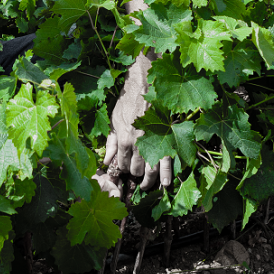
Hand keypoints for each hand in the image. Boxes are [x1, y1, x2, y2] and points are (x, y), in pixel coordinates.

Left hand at [101, 59, 172, 192]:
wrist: (145, 87)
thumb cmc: (127, 102)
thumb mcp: (114, 120)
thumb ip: (110, 142)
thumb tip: (106, 161)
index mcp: (124, 140)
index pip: (122, 164)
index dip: (122, 169)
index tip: (124, 167)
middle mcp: (138, 145)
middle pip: (136, 170)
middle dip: (135, 174)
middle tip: (135, 172)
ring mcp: (153, 144)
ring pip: (151, 171)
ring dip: (148, 181)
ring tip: (147, 186)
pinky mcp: (167, 140)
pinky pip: (167, 162)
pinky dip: (166, 175)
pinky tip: (165, 184)